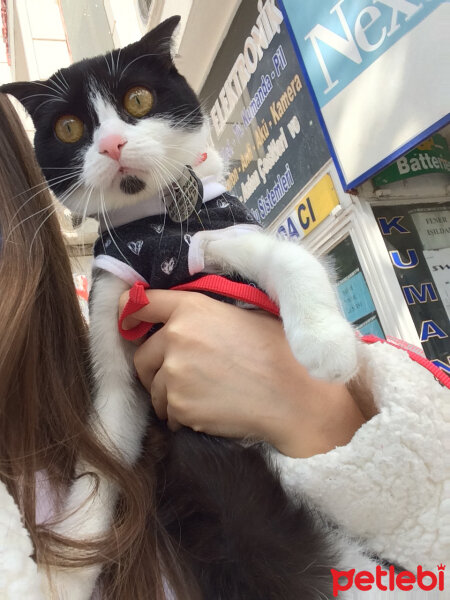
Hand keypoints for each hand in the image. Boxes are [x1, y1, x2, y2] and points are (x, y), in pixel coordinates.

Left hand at [119, 290, 367, 457]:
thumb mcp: (242, 315)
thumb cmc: (278, 351)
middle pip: (141, 356)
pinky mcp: (179, 408)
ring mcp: (174, 375)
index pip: (143, 304)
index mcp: (191, 309)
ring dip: (168, 394)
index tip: (127, 321)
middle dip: (153, 367)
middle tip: (176, 375)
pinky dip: (181, 416)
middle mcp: (175, 338)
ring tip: (201, 396)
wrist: (294, 396)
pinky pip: (168, 414)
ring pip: (153, 389)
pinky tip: (208, 412)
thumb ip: (204, 315)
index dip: (130, 311)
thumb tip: (183, 321)